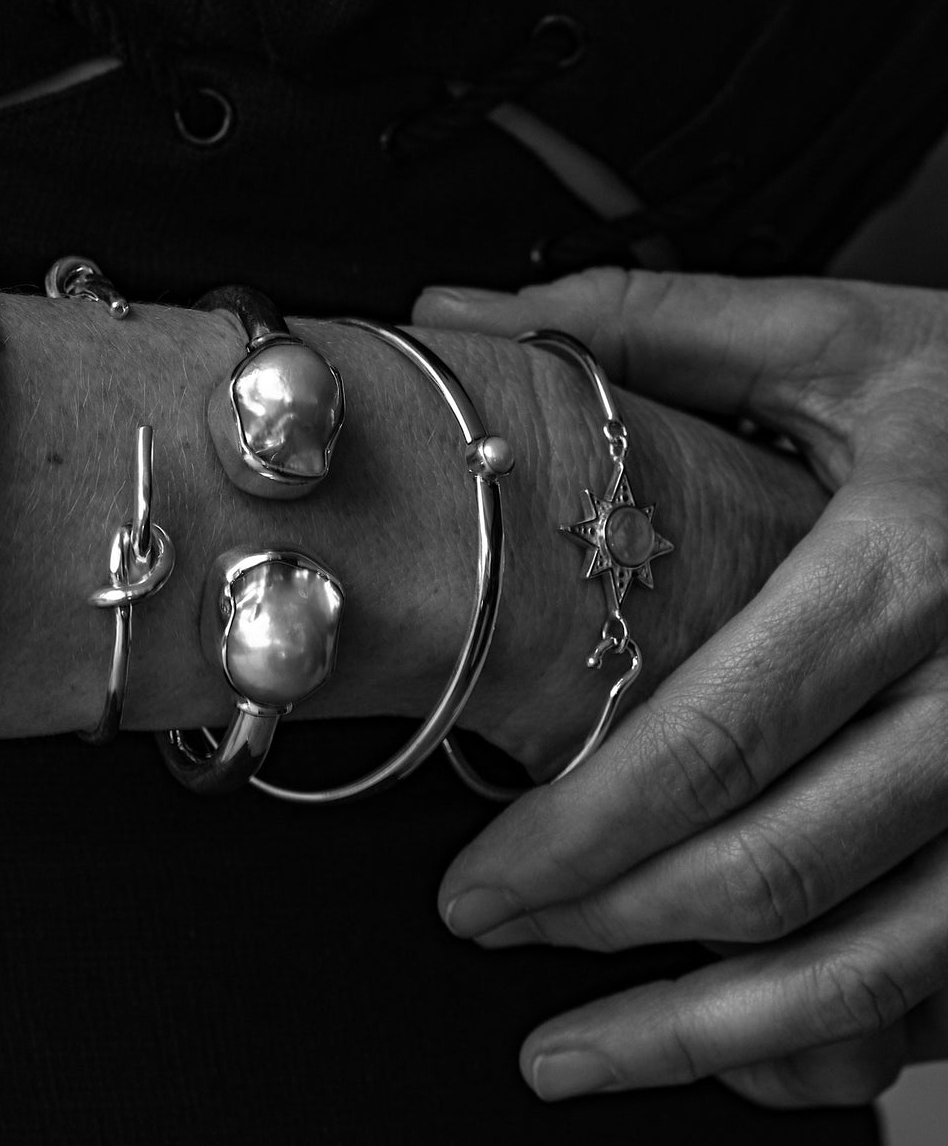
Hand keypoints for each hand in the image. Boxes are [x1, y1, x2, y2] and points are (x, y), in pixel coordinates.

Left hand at [414, 270, 947, 1107]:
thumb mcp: (841, 340)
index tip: (478, 880)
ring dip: (711, 1030)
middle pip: (779, 866)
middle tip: (490, 932)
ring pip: (874, 966)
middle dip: (613, 926)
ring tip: (576, 1051)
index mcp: (912, 564)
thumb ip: (652, 326)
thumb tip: (462, 315)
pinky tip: (736, 1049)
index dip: (584, 831)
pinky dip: (837, 1037)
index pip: (718, 735)